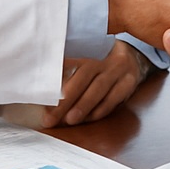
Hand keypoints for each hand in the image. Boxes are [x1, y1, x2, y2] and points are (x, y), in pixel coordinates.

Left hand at [3, 41, 152, 129]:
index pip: (68, 62)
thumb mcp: (84, 54)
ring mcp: (118, 70)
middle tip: (50, 118)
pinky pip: (115, 97)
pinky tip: (90, 118)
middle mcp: (103, 58)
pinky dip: (101, 109)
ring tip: (70, 120)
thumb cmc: (99, 59)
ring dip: (84, 106)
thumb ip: (65, 64)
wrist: (132, 55)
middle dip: (65, 101)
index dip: (53, 78)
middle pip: (82, 78)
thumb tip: (36, 80)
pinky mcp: (129, 82)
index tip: (40, 93)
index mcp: (88, 48)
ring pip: (99, 89)